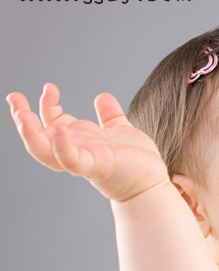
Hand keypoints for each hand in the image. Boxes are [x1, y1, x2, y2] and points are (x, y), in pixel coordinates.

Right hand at [6, 83, 169, 201]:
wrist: (152, 183)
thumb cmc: (137, 161)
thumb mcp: (121, 130)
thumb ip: (110, 115)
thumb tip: (102, 96)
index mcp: (80, 140)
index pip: (51, 123)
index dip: (45, 105)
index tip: (48, 87)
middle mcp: (76, 150)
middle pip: (39, 137)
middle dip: (22, 118)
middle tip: (14, 98)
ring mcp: (84, 160)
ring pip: (45, 152)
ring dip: (30, 134)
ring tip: (22, 115)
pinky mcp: (97, 167)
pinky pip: (72, 160)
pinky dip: (62, 147)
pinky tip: (60, 129)